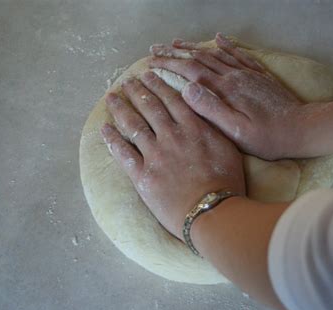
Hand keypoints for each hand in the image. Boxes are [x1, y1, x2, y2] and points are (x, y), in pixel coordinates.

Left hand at [101, 71, 244, 240]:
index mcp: (192, 128)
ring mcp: (154, 155)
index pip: (171, 100)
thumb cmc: (226, 181)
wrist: (211, 211)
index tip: (147, 75)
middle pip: (150, 107)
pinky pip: (122, 153)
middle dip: (137, 91)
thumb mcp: (228, 147)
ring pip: (133, 125)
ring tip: (111, 97)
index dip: (157, 85)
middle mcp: (171, 136)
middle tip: (127, 81)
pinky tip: (104, 128)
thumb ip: (211, 126)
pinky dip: (111, 140)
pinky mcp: (142, 175)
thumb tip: (200, 109)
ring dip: (121, 109)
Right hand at [148, 33, 304, 159]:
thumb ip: (211, 109)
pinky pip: (239, 54)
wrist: (300, 129)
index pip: (190, 71)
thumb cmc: (267, 137)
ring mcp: (247, 73)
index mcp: (225, 89)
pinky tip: (219, 38)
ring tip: (177, 42)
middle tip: (156, 49)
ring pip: (216, 53)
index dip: (169, 64)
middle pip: (199, 58)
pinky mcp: (258, 75)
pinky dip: (226, 44)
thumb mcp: (236, 130)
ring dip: (194, 47)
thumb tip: (186, 88)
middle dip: (175, 53)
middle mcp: (234, 76)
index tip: (151, 62)